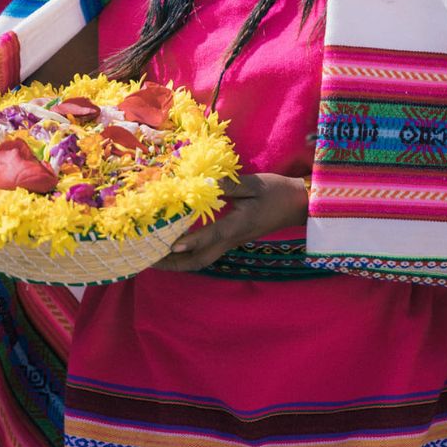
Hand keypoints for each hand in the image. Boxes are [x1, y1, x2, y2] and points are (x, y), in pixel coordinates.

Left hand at [153, 174, 307, 271]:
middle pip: (200, 261)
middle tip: (148, 260)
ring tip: (155, 257)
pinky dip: (188, 253)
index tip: (170, 244)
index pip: (212, 236)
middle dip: (173, 264)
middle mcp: (232, 239)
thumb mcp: (254, 183)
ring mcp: (232, 242)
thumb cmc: (277, 192)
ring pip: (202, 260)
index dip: (191, 241)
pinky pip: (207, 253)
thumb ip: (228, 185)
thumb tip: (201, 183)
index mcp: (238, 225)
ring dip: (178, 262)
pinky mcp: (233, 239)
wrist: (298, 204)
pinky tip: (176, 247)